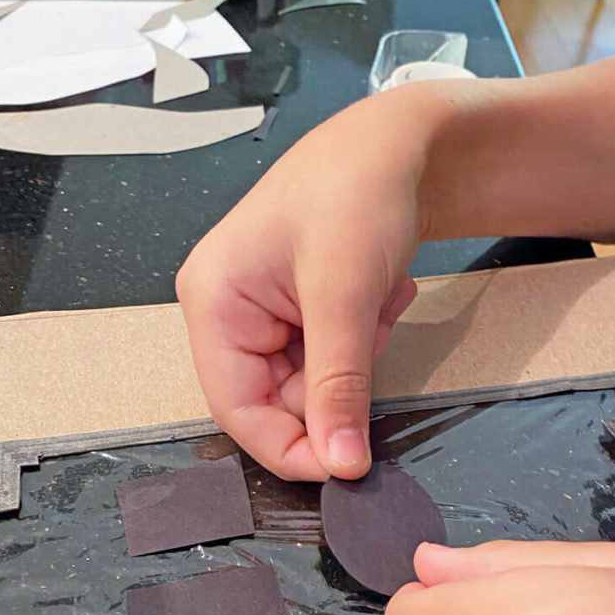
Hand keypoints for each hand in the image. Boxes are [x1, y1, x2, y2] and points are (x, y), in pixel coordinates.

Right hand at [177, 87, 444, 480]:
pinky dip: (365, 339)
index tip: (345, 469)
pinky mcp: (301, 314)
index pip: (237, 410)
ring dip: (358, 356)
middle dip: (336, 384)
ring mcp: (266, 315)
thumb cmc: (356, 192)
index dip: (289, 449)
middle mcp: (230, 314)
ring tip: (376, 298)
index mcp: (214, 304)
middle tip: (371, 335)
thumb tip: (342, 465)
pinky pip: (334, 361)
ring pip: (315, 385)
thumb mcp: (344, 296)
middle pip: (278, 401)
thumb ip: (338, 386)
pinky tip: (380, 291)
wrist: (401, 145)